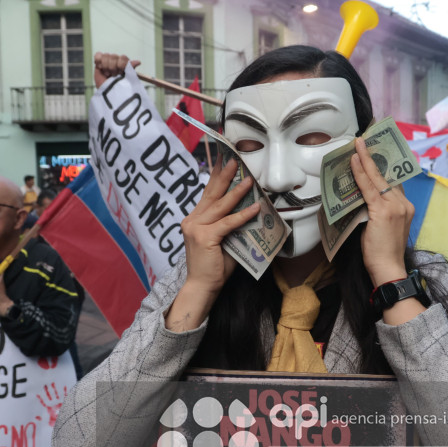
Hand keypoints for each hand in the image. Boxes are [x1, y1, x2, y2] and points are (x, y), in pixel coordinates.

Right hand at [94, 52, 140, 88]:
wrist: (108, 93)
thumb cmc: (119, 87)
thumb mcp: (127, 78)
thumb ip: (130, 68)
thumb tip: (138, 62)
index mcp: (124, 63)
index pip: (123, 57)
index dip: (121, 65)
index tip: (120, 73)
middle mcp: (116, 60)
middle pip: (114, 56)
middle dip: (113, 67)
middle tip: (113, 75)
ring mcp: (107, 60)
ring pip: (106, 56)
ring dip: (106, 66)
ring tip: (107, 74)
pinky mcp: (99, 61)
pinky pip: (98, 55)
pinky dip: (99, 62)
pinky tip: (101, 68)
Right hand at [165, 160, 259, 331]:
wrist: (202, 286)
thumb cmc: (214, 266)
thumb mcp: (223, 240)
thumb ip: (230, 225)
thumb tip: (250, 208)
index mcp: (194, 219)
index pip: (207, 194)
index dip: (216, 177)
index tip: (223, 160)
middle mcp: (192, 220)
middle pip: (212, 194)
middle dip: (224, 175)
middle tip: (234, 160)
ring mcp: (196, 228)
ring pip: (220, 206)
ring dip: (236, 191)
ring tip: (249, 179)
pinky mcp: (205, 237)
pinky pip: (228, 223)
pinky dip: (243, 215)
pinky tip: (255, 207)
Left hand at [350, 137, 413, 285]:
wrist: (388, 269)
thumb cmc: (382, 253)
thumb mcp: (381, 226)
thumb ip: (376, 209)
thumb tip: (361, 196)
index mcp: (405, 207)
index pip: (392, 181)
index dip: (382, 166)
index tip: (374, 151)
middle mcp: (403, 203)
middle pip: (386, 175)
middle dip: (374, 157)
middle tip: (363, 141)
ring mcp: (395, 206)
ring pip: (378, 178)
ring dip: (366, 159)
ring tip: (357, 145)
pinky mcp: (383, 211)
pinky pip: (369, 187)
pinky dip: (361, 173)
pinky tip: (354, 161)